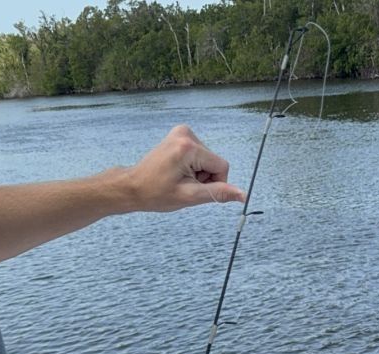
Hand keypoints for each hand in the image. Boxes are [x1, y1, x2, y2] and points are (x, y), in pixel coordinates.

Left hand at [125, 124, 245, 211]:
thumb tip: (244, 195)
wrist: (134, 187)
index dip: (214, 183)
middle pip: (214, 161)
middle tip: (183, 184)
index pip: (222, 166)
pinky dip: (192, 166)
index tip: (195, 189)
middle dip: (204, 177)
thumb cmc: (156, 194)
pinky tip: (177, 171)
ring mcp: (182, 132)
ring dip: (198, 173)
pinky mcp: (180, 134)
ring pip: (207, 159)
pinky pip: (199, 154)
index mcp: (189, 147)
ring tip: (178, 178)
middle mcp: (186, 134)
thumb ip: (218, 193)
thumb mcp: (190, 196)